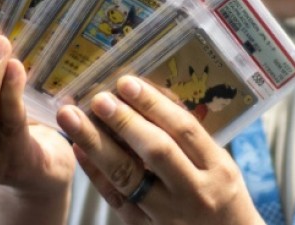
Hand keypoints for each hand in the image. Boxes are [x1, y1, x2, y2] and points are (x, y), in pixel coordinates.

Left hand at [57, 75, 261, 224]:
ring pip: (128, 177)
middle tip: (98, 98)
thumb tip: (149, 95)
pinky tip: (79, 150)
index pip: (183, 130)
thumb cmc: (221, 196)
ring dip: (97, 145)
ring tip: (73, 119)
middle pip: (156, 151)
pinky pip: (116, 200)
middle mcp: (195, 192)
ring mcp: (169, 216)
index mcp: (217, 168)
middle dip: (124, 121)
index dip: (153, 104)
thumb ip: (189, 137)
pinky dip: (95, 174)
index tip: (126, 83)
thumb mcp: (220, 164)